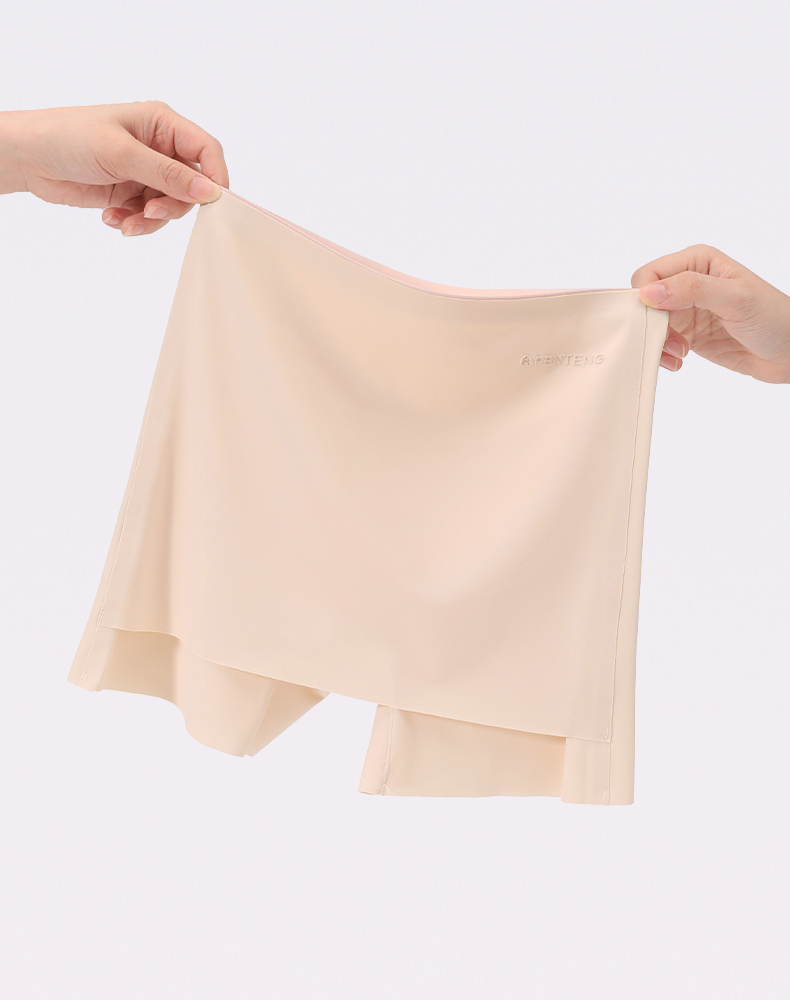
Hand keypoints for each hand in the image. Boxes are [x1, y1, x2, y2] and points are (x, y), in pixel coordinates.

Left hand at [0, 100, 227, 236]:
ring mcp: (145, 172)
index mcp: (162, 124)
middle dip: (172, 206)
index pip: (206, 151)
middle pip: (191, 186)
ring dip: (150, 220)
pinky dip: (134, 223)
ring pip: (170, 207)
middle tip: (150, 213)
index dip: (215, 178)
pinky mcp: (131, 193)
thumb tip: (209, 192)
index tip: (211, 204)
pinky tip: (111, 218)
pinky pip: (148, 217)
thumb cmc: (68, 137)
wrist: (28, 157)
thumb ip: (168, 174)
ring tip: (125, 221)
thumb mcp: (122, 154)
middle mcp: (158, 147)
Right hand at [632, 245, 789, 382]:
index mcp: (697, 261)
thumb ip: (692, 289)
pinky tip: (680, 360)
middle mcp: (687, 283)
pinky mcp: (686, 334)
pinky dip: (662, 354)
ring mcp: (686, 310)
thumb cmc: (774, 318)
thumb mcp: (735, 299)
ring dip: (657, 342)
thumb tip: (649, 291)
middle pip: (644, 301)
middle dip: (651, 324)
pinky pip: (659, 342)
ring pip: (648, 324)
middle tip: (672, 341)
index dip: (646, 297)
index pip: (650, 273)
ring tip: (680, 352)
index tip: (658, 319)